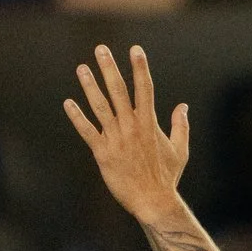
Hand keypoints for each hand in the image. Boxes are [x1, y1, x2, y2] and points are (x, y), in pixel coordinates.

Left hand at [65, 45, 188, 226]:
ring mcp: (116, 139)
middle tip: (101, 49)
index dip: (140, 68)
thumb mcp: (180, 150)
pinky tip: (68, 102)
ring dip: (90, 86)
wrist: (152, 201)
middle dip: (110, 68)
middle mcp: (131, 127)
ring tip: (81, 68)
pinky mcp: (102, 153)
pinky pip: (87, 131)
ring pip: (100, 107)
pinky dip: (77, 117)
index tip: (135, 50)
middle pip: (119, 91)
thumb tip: (183, 106)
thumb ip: (181, 126)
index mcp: (149, 124)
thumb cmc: (167, 177)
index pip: (145, 89)